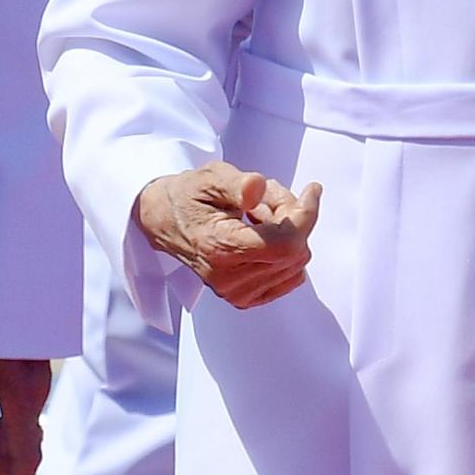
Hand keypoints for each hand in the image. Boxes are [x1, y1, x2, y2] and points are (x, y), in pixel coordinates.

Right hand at [134, 162, 319, 309]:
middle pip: (294, 251)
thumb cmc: (189, 197)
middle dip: (293, 218)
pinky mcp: (243, 298)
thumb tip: (257, 190)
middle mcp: (227, 278)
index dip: (306, 215)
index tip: (311, 190)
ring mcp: (235, 292)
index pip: (286, 243)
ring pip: (295, 262)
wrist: (164, 220)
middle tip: (268, 198)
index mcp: (220, 248)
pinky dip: (285, 252)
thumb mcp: (211, 177)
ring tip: (258, 214)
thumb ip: (237, 183)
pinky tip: (263, 234)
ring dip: (288, 233)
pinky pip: (289, 277)